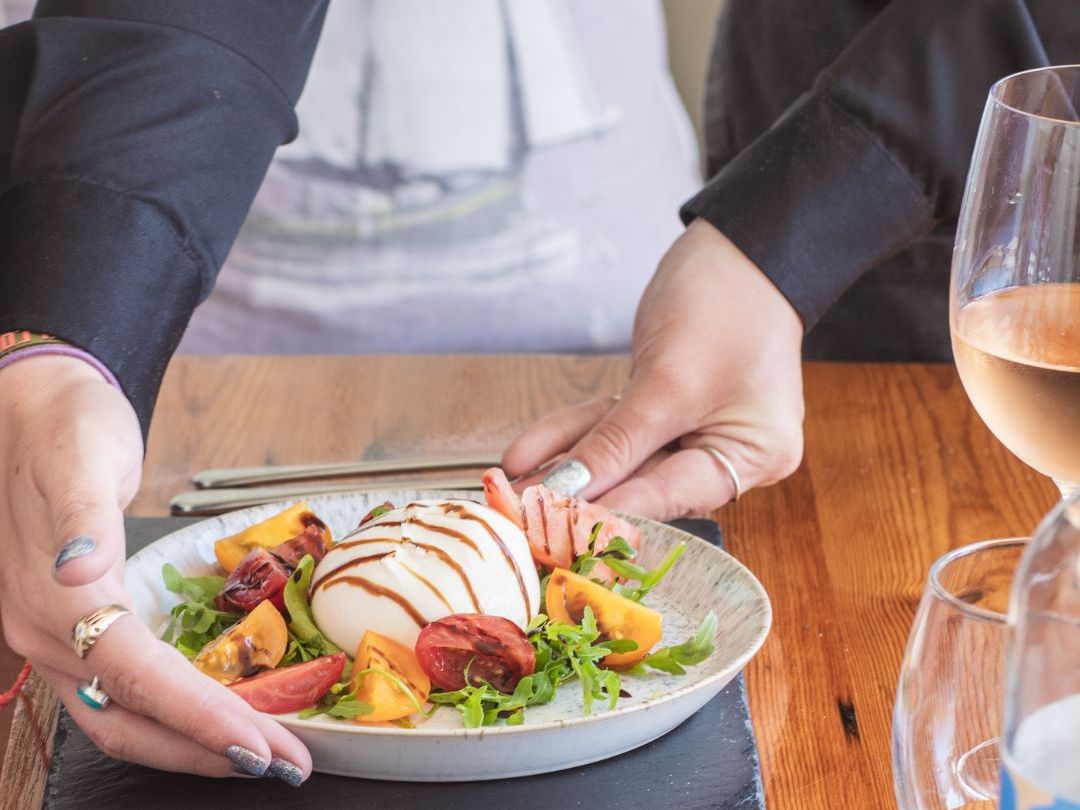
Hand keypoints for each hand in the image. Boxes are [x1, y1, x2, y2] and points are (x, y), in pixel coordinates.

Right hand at [0, 356, 309, 782]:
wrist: (32, 408)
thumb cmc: (66, 427)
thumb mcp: (77, 456)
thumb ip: (78, 516)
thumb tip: (80, 570)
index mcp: (52, 597)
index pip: (138, 677)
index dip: (201, 719)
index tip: (262, 745)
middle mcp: (47, 631)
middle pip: (132, 718)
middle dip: (210, 750)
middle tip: (286, 763)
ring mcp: (54, 635)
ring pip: (123, 718)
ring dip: (193, 745)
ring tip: (261, 753)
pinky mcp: (72, 627)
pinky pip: (123, 693)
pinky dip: (173, 718)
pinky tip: (217, 718)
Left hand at [503, 219, 804, 519]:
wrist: (736, 245)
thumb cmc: (725, 305)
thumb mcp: (670, 381)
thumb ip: (619, 443)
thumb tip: (571, 493)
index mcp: (754, 455)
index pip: (674, 495)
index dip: (614, 512)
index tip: (558, 530)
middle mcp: (727, 451)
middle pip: (645, 481)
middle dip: (580, 491)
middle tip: (521, 510)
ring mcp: (694, 428)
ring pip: (619, 454)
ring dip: (565, 465)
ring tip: (508, 485)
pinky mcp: (663, 407)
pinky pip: (614, 427)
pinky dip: (574, 434)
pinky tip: (526, 452)